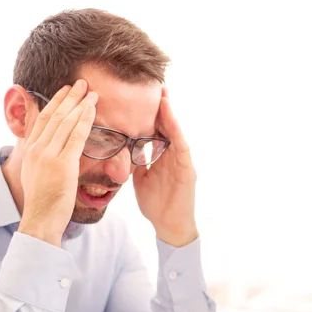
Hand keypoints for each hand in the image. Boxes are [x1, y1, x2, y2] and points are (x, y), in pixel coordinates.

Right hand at [18, 80, 97, 246]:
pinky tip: (92, 110)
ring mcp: (49, 156)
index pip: (42, 118)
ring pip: (65, 123)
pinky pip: (76, 137)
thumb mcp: (36, 172)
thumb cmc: (44, 199)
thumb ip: (41, 153)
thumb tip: (48, 142)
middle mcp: (37, 149)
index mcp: (30, 150)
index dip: (55, 101)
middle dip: (69, 97)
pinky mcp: (62, 165)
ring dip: (79, 104)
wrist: (41, 218)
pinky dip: (85, 120)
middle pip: (54, 116)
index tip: (66, 89)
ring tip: (91, 91)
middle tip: (81, 83)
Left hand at [133, 88, 198, 246]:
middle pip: (169, 127)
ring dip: (171, 115)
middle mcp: (175, 156)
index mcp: (163, 157)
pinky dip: (177, 135)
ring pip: (177, 134)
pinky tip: (171, 123)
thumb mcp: (142, 178)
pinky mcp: (188, 172)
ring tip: (164, 97)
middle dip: (163, 107)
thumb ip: (136, 162)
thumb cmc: (157, 204)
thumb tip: (123, 149)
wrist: (170, 226)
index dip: (152, 113)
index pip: (158, 130)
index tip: (143, 95)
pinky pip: (182, 150)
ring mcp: (183, 163)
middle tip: (156, 85)